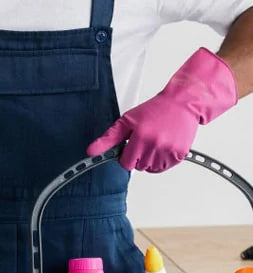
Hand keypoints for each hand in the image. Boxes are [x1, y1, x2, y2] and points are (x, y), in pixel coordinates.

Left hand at [87, 48, 237, 172]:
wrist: (182, 103)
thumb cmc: (154, 110)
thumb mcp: (126, 121)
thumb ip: (108, 139)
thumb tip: (91, 152)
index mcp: (140, 136)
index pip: (125, 163)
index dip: (126, 155)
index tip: (131, 145)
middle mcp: (154, 145)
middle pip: (138, 166)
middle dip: (138, 156)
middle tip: (145, 140)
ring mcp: (168, 150)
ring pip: (151, 169)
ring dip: (150, 159)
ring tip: (155, 141)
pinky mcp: (179, 155)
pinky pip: (164, 167)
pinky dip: (162, 160)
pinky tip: (164, 145)